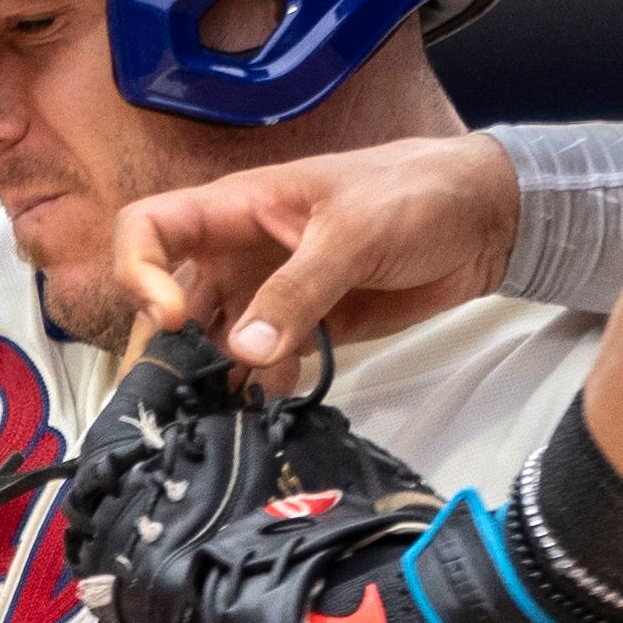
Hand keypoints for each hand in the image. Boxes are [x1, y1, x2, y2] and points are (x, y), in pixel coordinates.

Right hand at [113, 130, 518, 378]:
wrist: (483, 219)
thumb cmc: (414, 196)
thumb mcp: (354, 233)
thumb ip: (300, 290)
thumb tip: (245, 353)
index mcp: (235, 209)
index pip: (148, 229)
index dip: (138, 272)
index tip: (169, 320)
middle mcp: (238, 254)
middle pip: (169, 304)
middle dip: (163, 353)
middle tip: (170, 405)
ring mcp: (268, 296)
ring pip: (213, 345)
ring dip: (210, 383)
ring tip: (216, 426)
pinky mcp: (303, 330)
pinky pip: (262, 367)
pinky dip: (257, 392)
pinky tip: (267, 415)